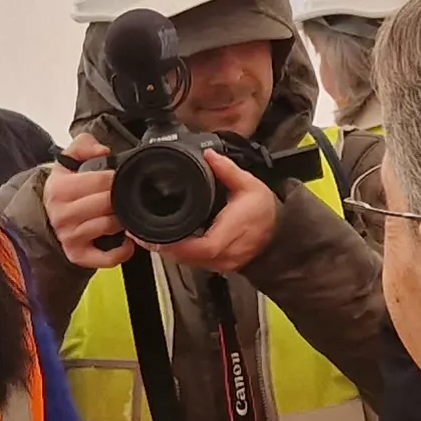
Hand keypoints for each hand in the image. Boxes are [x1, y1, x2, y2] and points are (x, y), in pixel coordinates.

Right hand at [42, 138, 133, 270]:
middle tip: (125, 195)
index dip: (117, 177)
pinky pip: (107, 257)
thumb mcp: (67, 162)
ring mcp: (70, 236)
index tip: (121, 177)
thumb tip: (102, 151)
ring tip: (122, 213)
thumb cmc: (63, 191)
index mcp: (60, 189)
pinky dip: (122, 251)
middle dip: (121, 197)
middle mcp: (62, 214)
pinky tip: (126, 241)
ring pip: (109, 225)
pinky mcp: (78, 255)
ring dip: (122, 219)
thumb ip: (83, 145)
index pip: (100, 180)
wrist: (47, 218)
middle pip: (107, 202)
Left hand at [155, 151, 281, 273]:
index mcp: (229, 234)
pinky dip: (180, 254)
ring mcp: (221, 263)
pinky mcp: (219, 266)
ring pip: (188, 263)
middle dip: (162, 247)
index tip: (153, 236)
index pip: (200, 248)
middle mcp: (224, 254)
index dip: (175, 245)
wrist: (280, 233)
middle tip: (140, 234)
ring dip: (168, 252)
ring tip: (149, 237)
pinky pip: (194, 263)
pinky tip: (168, 242)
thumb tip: (210, 155)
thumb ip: (227, 170)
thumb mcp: (249, 185)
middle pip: (186, 258)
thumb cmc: (265, 212)